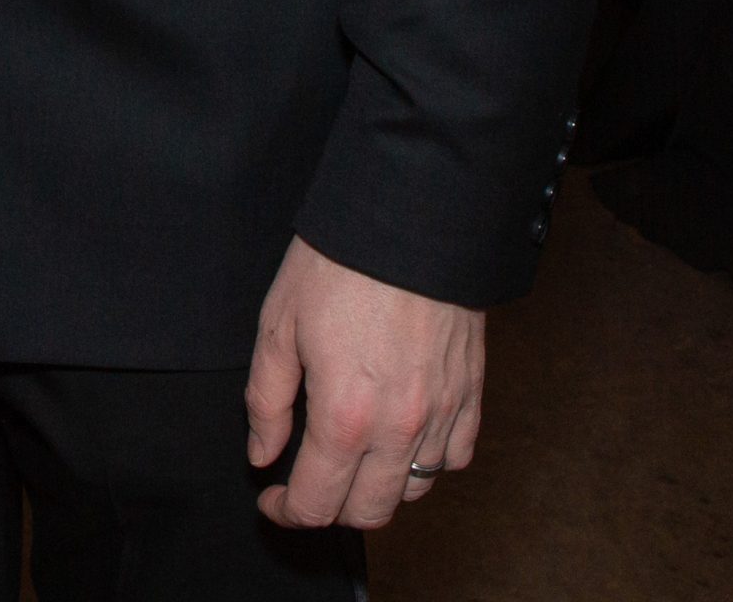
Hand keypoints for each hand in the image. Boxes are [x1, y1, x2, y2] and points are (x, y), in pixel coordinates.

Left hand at [244, 236, 483, 531]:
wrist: (408, 220)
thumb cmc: (338, 264)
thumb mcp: (278, 324)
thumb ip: (265, 399)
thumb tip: (262, 454)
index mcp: (343, 416)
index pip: (316, 502)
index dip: (286, 511)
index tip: (272, 497)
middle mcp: (397, 429)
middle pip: (368, 513)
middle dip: (331, 507)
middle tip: (308, 480)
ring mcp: (442, 416)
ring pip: (414, 491)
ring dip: (380, 488)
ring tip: (354, 458)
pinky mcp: (471, 395)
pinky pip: (455, 458)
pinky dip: (428, 463)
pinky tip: (404, 438)